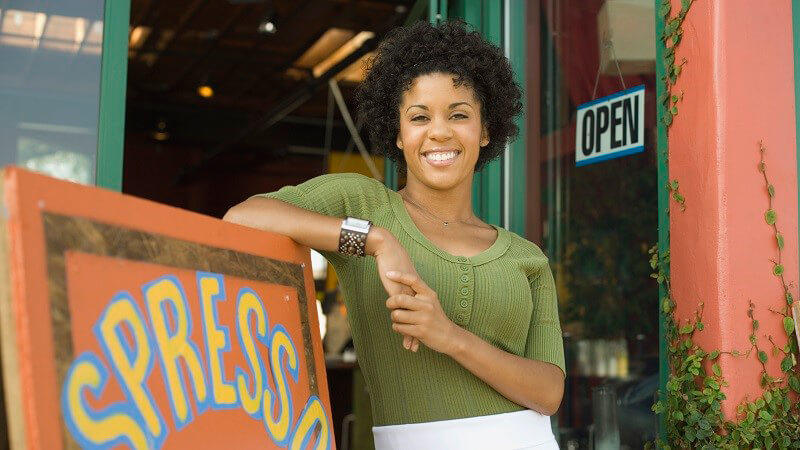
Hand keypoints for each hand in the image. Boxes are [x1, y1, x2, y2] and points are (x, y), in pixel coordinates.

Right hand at [370, 229, 420, 351]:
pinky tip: (401, 336)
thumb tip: (402, 295)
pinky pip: (401, 315)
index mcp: (417, 289)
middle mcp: (415, 293)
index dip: (425, 322)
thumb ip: (402, 287)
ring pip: (412, 319)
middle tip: (420, 345)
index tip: (428, 334)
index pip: (424, 310)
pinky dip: (402, 327)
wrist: (388, 250)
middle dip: (420, 332)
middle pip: (420, 317)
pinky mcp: (398, 294)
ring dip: (411, 333)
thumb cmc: (392, 261)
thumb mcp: (398, 277)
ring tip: (411, 346)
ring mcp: (408, 294)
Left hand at [384, 271, 460, 354]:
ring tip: (397, 319)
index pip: (413, 280)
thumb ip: (418, 295)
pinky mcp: (420, 331)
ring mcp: (424, 318)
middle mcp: (427, 305)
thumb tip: (399, 285)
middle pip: (400, 299)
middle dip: (390, 302)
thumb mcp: (431, 302)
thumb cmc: (435, 317)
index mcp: (429, 295)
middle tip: (389, 305)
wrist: (449, 336)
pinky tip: (401, 327)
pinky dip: (396, 327)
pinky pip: (399, 327)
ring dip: (393, 317)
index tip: (388, 274)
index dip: (400, 276)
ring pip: (397, 314)